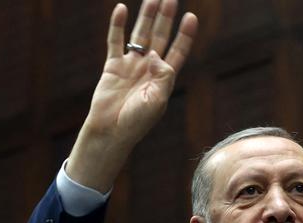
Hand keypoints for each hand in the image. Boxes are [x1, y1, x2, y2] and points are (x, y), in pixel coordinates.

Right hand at [67, 1, 198, 191]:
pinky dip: (117, 25)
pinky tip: (121, 9)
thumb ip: (162, 76)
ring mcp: (131, 66)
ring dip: (146, 17)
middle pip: (160, 37)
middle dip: (165, 18)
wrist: (111, 131)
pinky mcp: (113, 66)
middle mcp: (149, 69)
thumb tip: (156, 54)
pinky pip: (115, 41)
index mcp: (163, 78)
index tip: (191, 17)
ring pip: (139, 35)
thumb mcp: (157, 101)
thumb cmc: (137, 122)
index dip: (185, 35)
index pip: (178, 51)